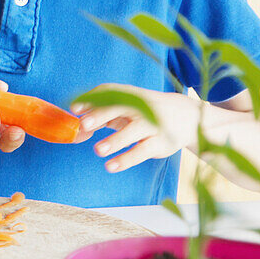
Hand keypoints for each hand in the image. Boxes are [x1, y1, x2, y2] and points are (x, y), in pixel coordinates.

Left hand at [73, 84, 199, 171]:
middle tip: (84, 124)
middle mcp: (141, 107)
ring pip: (133, 131)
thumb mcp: (125, 109)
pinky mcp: (160, 143)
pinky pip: (142, 151)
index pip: (109, 93)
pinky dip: (127, 159)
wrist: (186, 116)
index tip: (74, 108)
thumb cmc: (144, 112)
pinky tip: (111, 166)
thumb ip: (102, 117)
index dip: (91, 100)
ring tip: (97, 150)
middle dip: (102, 115)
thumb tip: (77, 129)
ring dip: (115, 141)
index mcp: (129, 95)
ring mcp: (152, 125)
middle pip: (121, 108)